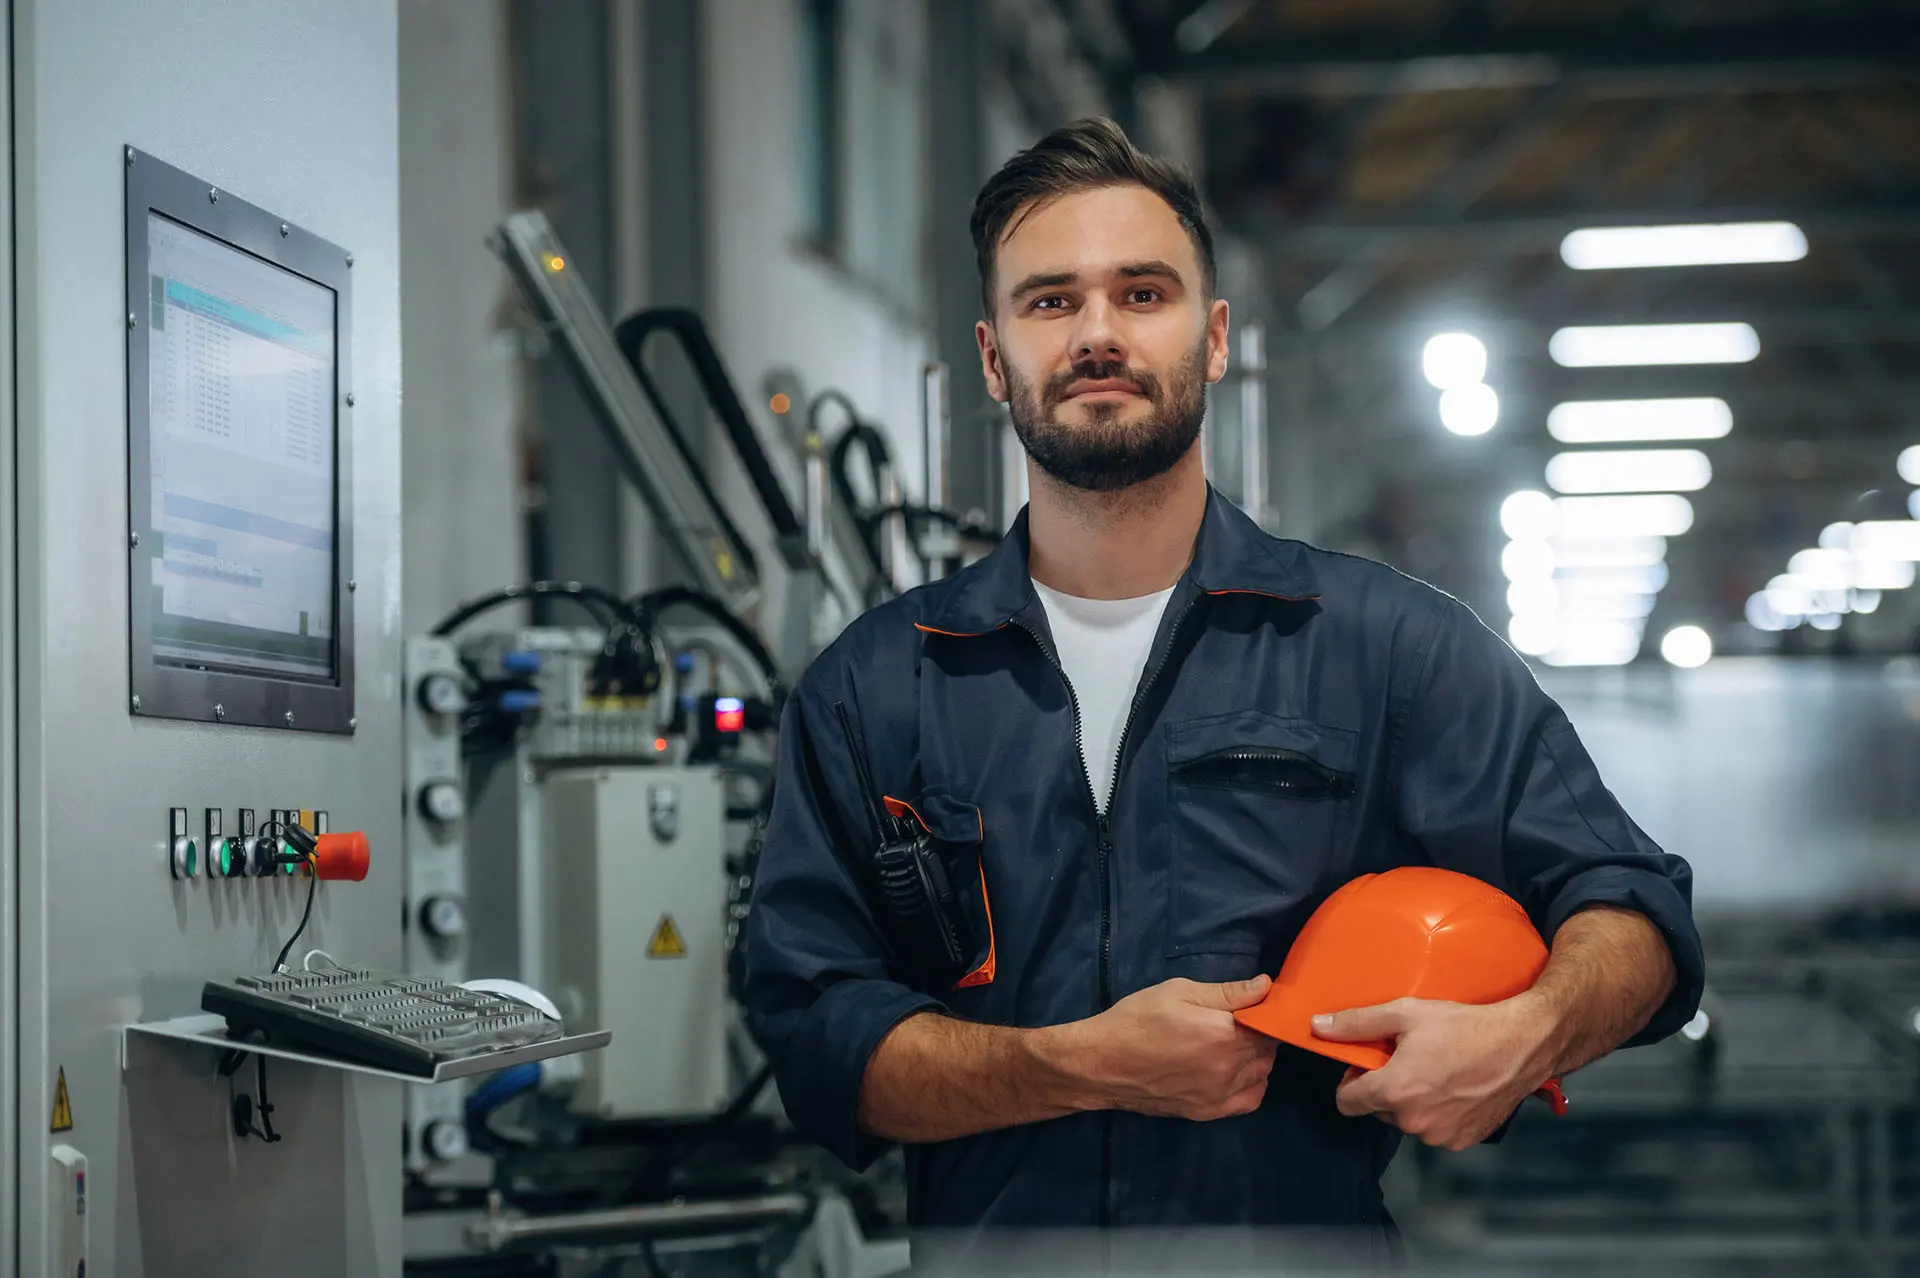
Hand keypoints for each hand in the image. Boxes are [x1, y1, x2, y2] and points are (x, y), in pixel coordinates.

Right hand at [1074, 976, 1278, 1121]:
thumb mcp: (1179, 992)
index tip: (1252, 1006)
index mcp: (1224, 1034)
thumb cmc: (1137, 1020)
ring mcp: (1220, 1094)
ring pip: (1262, 1074)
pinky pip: (1250, 1100)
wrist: (1102, 1064)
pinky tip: (1235, 1072)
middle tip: (1239, 1022)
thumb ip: (1227, 992)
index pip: (1269, 1025)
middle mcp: (1229, 1068)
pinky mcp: (1209, 1112)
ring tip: (1232, 1045)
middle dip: (1260, 1034)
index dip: (1265, 1013)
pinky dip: (1252, 1084)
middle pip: (1268, 1050)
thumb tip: (1266, 986)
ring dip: (1257, 1058)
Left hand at [1313, 995, 1562, 1151]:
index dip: (1351, 1082)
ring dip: (1413, 1101)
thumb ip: (1356, 1023)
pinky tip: (1455, 1087)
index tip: (1367, 1066)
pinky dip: (1439, 1113)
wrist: (1521, 1045)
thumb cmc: (1463, 1026)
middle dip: (1386, 1088)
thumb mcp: (1405, 1014)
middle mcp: (1414, 1122)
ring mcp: (1440, 1135)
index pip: (1347, 1103)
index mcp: (1394, 1092)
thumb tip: (1317, 1027)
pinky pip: (1436, 1130)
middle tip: (1408, 1060)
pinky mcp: (1463, 1141)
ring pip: (1408, 1121)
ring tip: (1436, 1071)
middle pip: (1378, 1110)